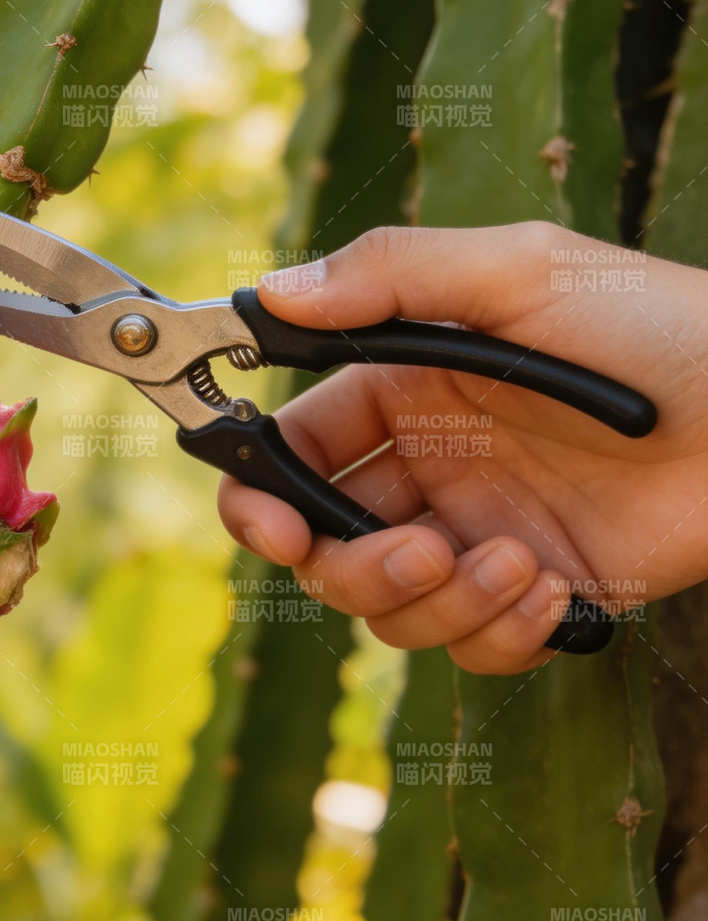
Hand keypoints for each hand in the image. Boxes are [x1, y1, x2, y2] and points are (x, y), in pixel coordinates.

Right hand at [218, 224, 707, 673]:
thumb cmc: (659, 326)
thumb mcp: (521, 272)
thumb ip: (392, 276)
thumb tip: (273, 294)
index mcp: (405, 391)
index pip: (294, 453)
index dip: (260, 498)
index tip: (272, 528)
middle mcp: (430, 469)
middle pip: (326, 550)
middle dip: (352, 568)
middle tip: (421, 552)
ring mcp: (481, 536)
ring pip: (392, 611)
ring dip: (439, 603)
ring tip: (516, 562)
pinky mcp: (540, 595)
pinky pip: (473, 648)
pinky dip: (499, 634)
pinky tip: (553, 591)